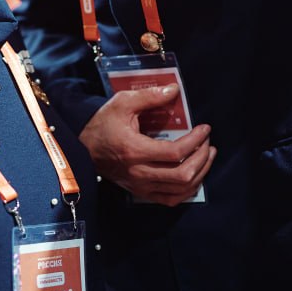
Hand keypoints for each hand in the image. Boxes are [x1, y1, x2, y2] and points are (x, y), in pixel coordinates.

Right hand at [79, 85, 215, 205]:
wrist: (84, 147)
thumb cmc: (103, 124)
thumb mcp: (123, 103)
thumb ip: (149, 96)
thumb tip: (174, 90)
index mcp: (135, 150)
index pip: (175, 152)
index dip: (196, 141)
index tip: (205, 129)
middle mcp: (139, 172)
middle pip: (182, 174)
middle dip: (202, 158)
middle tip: (208, 143)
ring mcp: (141, 186)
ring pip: (180, 190)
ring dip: (200, 173)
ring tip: (207, 156)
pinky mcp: (141, 192)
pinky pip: (171, 199)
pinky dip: (187, 189)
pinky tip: (195, 175)